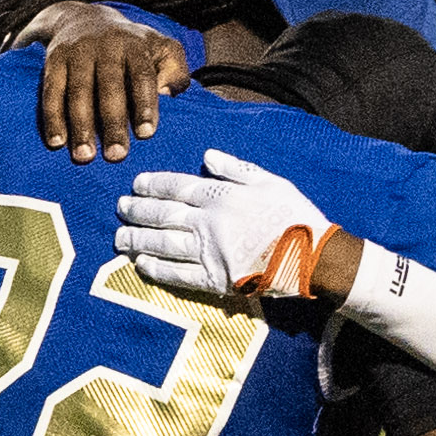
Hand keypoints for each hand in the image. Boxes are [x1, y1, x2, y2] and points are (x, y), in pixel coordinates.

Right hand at [34, 7, 191, 161]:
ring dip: (81, 125)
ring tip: (84, 156)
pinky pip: (51, 90)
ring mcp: (78, 52)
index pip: (141, 76)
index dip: (144, 104)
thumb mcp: (161, 48)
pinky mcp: (54, 59)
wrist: (83, 18)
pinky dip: (52, 117)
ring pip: (78, 91)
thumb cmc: (131, 46)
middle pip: (109, 86)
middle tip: (116, 155)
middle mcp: (106, 46)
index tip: (145, 134)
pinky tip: (57, 142)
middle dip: (112, 122)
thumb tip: (170, 95)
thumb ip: (175, 71)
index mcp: (136, 46)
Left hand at [113, 149, 330, 300]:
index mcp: (224, 196)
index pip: (179, 187)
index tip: (136, 184)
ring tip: (120, 239)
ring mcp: (212, 252)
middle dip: (138, 211)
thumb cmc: (295, 215)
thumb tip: (206, 156)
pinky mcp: (217, 280)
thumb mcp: (270, 181)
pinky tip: (140, 265)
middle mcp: (211, 223)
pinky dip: (158, 270)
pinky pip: (179, 275)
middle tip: (120, 208)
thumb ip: (236, 168)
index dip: (154, 185)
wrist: (315, 258)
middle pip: (165, 215)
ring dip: (139, 241)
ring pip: (165, 245)